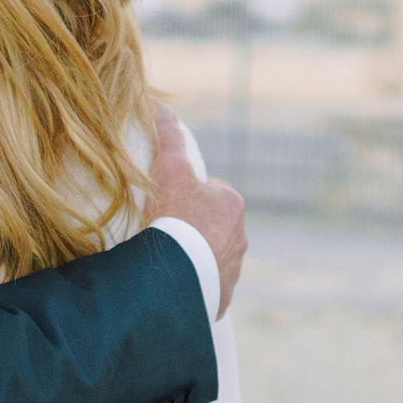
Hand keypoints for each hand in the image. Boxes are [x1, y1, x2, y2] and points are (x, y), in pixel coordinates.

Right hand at [144, 104, 246, 317]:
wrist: (176, 277)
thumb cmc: (175, 218)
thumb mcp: (169, 171)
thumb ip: (168, 137)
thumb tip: (161, 105)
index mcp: (232, 205)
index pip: (210, 191)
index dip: (186, 194)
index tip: (166, 204)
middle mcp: (240, 237)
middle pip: (212, 225)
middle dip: (194, 227)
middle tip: (163, 231)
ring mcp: (232, 269)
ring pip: (212, 255)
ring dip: (194, 255)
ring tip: (166, 258)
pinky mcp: (221, 297)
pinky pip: (206, 284)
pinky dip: (194, 282)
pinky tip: (174, 282)